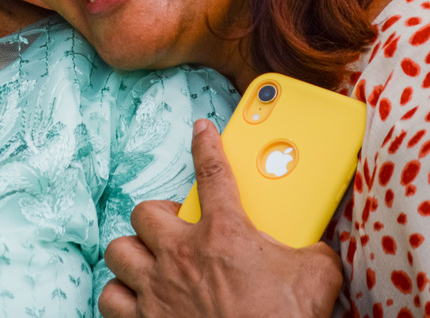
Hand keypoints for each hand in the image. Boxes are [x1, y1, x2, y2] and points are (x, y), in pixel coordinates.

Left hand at [99, 119, 341, 317]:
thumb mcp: (316, 277)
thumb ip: (314, 252)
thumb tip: (319, 248)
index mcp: (224, 234)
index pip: (213, 173)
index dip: (206, 145)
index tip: (201, 131)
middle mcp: (182, 256)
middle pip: (145, 213)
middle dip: (158, 218)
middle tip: (176, 230)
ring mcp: (157, 289)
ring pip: (119, 250)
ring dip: (132, 254)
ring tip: (151, 262)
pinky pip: (111, 296)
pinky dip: (120, 295)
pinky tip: (136, 297)